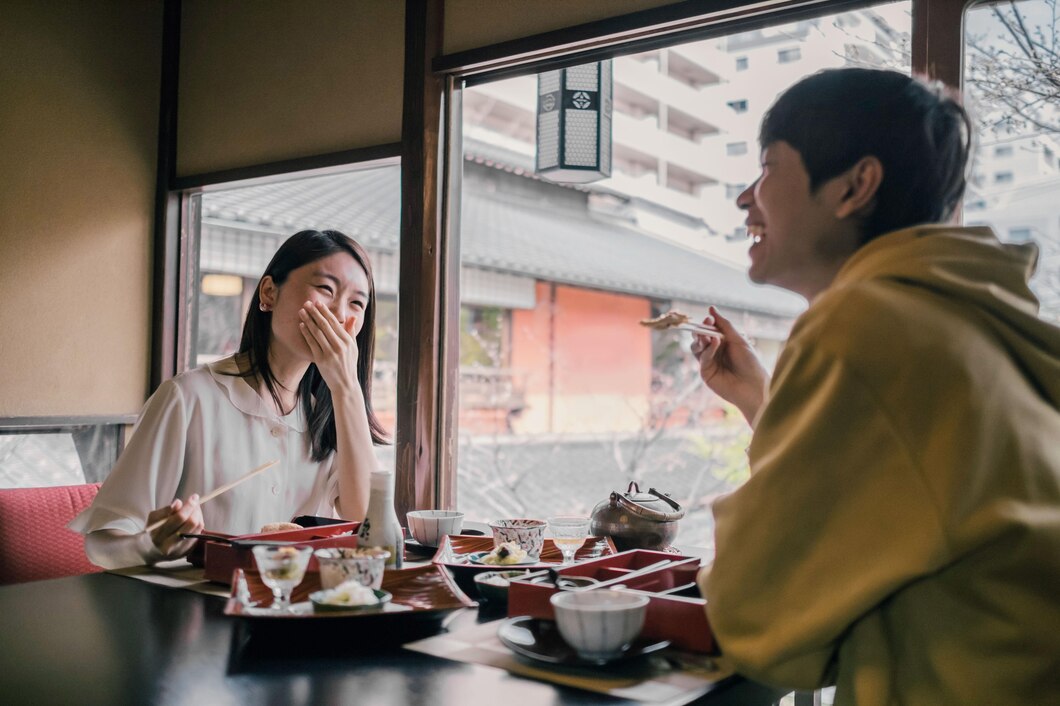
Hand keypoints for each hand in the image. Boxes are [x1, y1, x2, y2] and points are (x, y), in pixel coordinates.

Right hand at [146, 495, 203, 558]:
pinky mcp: (188, 551)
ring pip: (198, 528)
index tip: (194, 497)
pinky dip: (198, 522)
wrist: (152, 550)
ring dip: (198, 515)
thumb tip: (179, 503)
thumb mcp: (153, 518)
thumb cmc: (153, 530)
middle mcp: (171, 545)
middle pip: (191, 523)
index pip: (179, 518)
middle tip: (195, 501)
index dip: (189, 506)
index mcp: (159, 536)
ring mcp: (181, 550)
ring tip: (193, 509)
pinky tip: (193, 518)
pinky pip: (199, 533)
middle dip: (195, 509)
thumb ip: (165, 510)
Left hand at [298, 300, 359, 394]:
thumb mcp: (354, 347)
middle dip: (314, 313)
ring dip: (308, 320)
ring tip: (301, 311)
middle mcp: (339, 346)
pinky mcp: (321, 360)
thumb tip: (352, 316)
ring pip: (317, 333)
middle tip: (307, 303)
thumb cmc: (349, 364)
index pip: (334, 323)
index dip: (325, 312)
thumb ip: (351, 331)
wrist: (345, 384)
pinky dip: (306, 333)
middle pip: (324, 325)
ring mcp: (330, 353)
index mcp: (347, 341)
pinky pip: (312, 343)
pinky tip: (301, 325)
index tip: (318, 303)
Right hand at [691, 306, 769, 425]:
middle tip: (705, 325)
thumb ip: (724, 324)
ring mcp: (709, 362)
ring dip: (701, 339)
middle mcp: (714, 352)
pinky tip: (715, 343)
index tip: (709, 318)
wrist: (753, 386)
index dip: (707, 323)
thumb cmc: (750, 362)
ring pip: (696, 347)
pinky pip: (702, 357)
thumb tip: (711, 308)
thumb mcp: (738, 339)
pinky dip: (708, 349)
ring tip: (709, 336)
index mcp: (723, 343)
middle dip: (701, 330)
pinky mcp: (705, 373)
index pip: (709, 330)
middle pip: (699, 337)